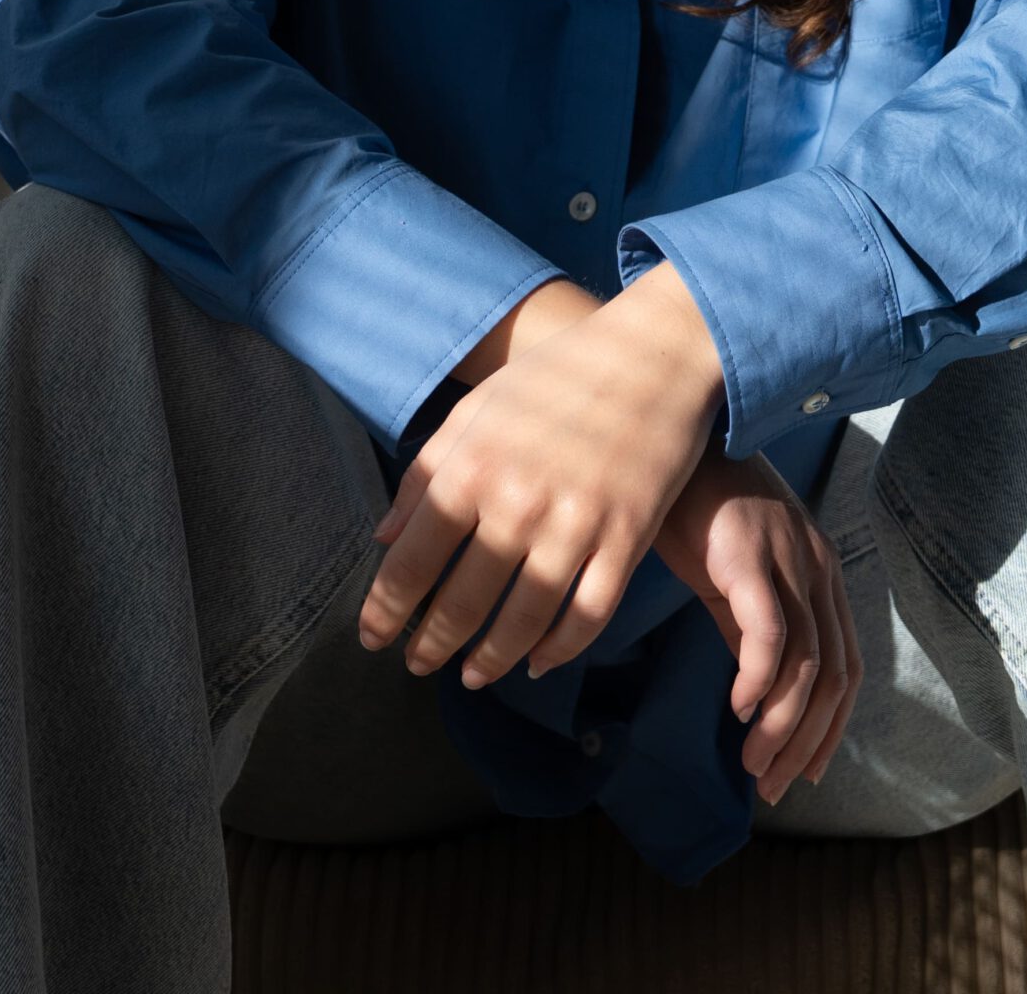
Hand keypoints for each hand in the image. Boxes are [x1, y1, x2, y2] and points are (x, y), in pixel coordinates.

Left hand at [357, 279, 722, 683]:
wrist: (654, 351)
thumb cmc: (558, 376)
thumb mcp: (478, 408)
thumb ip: (427, 471)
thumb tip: (384, 537)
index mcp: (473, 465)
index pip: (413, 559)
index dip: (386, 609)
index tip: (372, 638)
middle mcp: (518, 501)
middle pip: (463, 602)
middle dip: (432, 643)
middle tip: (417, 664)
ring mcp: (577, 524)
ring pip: (523, 622)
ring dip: (491, 659)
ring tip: (472, 675)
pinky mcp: (627, 538)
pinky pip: (588, 616)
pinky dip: (559, 651)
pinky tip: (537, 662)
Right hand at [652, 442, 863, 804]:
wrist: (668, 444)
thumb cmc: (694, 506)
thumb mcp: (732, 575)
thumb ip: (749, 628)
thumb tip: (756, 695)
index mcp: (819, 569)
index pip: (845, 665)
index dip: (830, 726)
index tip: (804, 772)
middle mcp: (815, 565)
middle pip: (833, 674)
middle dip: (807, 741)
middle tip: (773, 785)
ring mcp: (786, 558)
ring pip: (805, 663)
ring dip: (781, 726)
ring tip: (753, 764)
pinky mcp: (748, 556)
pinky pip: (768, 633)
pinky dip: (759, 681)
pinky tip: (740, 710)